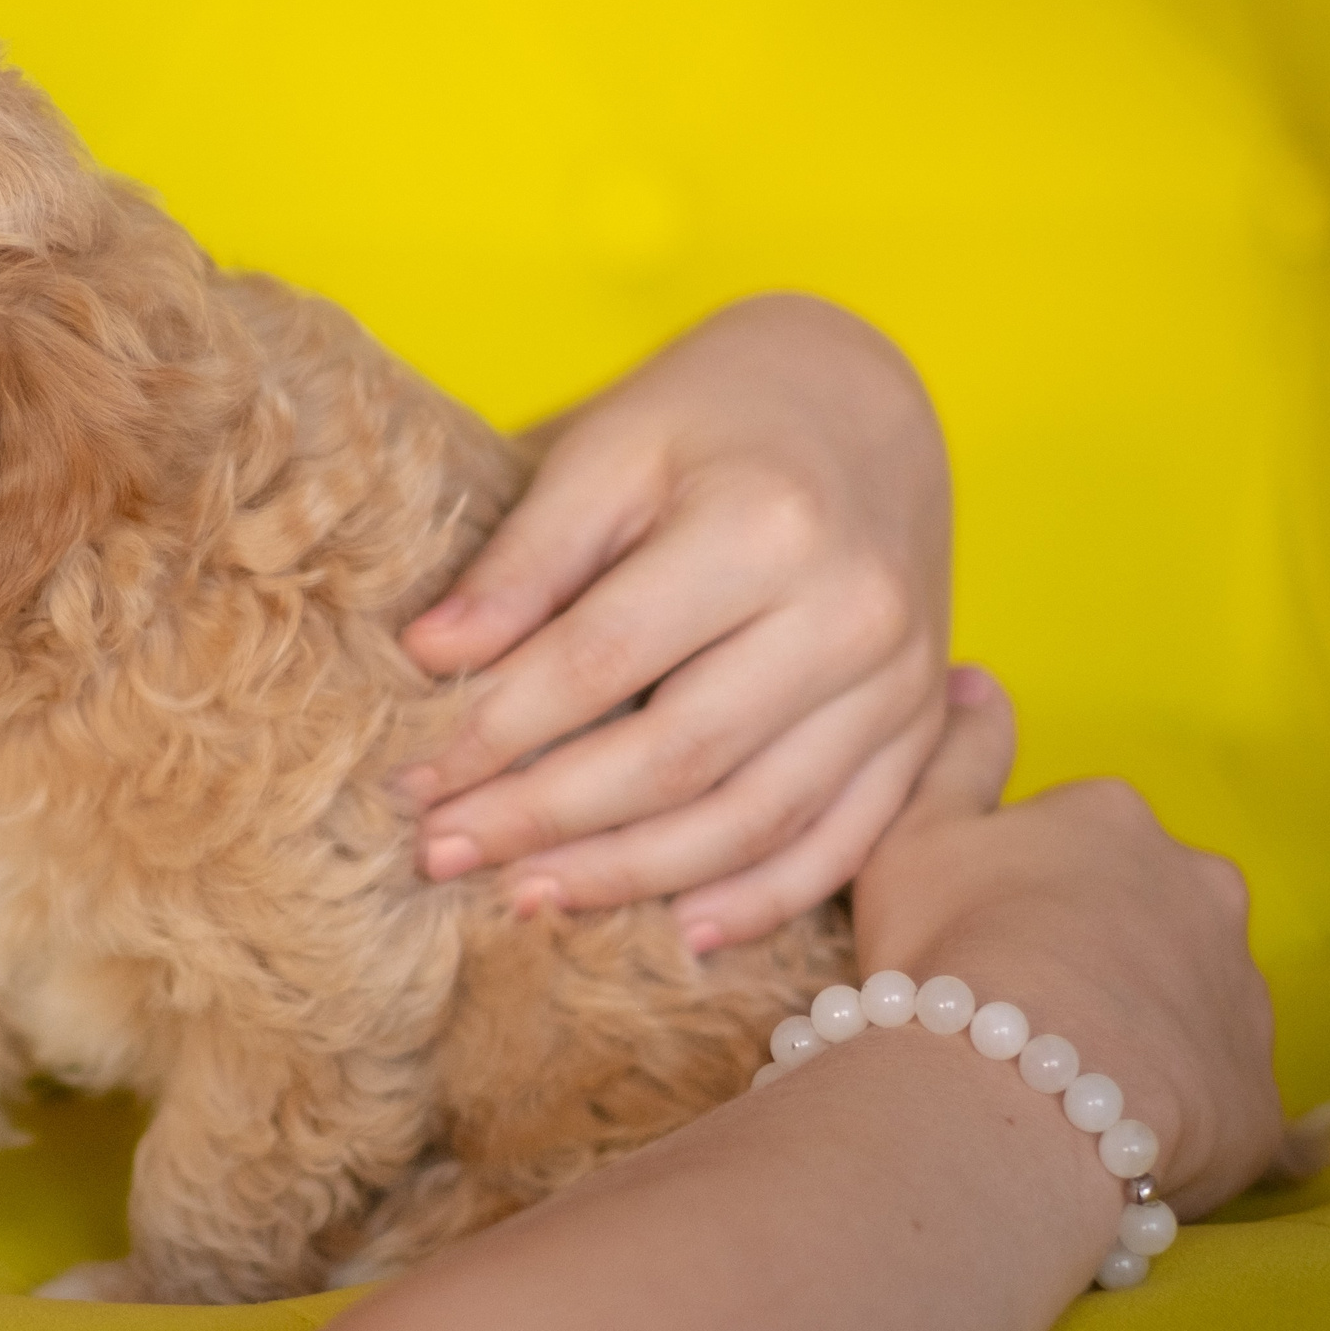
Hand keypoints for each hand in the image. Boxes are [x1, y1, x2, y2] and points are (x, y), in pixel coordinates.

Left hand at [399, 293, 948, 949]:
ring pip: (753, 818)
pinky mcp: (919, 726)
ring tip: (524, 899)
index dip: (495, 730)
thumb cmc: (711, 421)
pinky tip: (683, 931)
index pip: (601, 659)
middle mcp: (850, 612)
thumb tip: (430, 659)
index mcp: (766, 526)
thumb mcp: (609, 450)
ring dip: (631, 874)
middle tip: (441, 853)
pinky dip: (765, 899)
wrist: (861, 399)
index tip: (410, 779)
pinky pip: (844, 839)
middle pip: (676, 756)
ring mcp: (899, 681)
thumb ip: (527, 560)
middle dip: (544, 818)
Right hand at [854, 669, 1282, 1215]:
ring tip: (1050, 1072)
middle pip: (1143, 911)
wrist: (1023, 1087)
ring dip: (1132, 1022)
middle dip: (1093, 947)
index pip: (1074, 838)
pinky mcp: (1255, 1092)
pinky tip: (1092, 1124)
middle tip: (1014, 1001)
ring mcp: (1239, 991)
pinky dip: (1160, 1101)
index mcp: (1114, 820)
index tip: (973, 930)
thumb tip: (979, 680)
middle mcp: (1200, 889)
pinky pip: (1205, 1089)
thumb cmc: (955, 944)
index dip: (1016, 886)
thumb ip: (956, 751)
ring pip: (1182, 998)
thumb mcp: (913, 829)